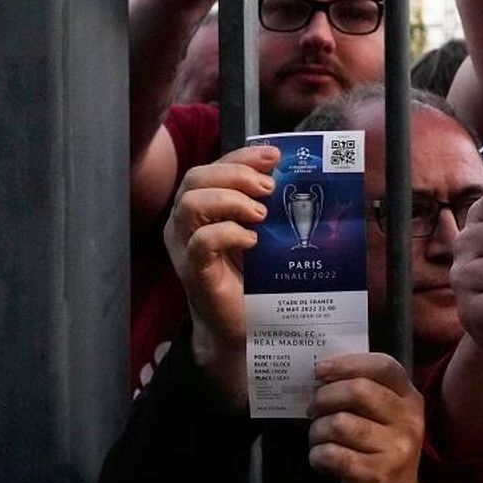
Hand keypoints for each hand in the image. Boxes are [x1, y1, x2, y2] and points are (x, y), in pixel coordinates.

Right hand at [164, 145, 278, 381]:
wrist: (246, 326)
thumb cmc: (256, 276)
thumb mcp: (266, 232)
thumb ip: (270, 205)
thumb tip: (297, 176)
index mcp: (204, 207)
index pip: (213, 167)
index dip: (242, 156)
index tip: (275, 156)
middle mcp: (186, 223)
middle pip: (196, 178)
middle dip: (236, 174)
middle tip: (269, 189)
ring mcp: (185, 247)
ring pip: (190, 203)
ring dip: (230, 201)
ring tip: (260, 215)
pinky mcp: (193, 272)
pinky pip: (200, 242)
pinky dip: (228, 234)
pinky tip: (252, 240)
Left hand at [309, 353, 425, 482]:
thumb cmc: (381, 455)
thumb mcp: (386, 421)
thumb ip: (365, 396)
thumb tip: (322, 376)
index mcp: (410, 401)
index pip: (384, 366)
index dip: (348, 363)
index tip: (320, 371)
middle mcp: (408, 422)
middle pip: (358, 391)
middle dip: (324, 398)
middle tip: (313, 410)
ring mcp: (394, 449)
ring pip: (339, 423)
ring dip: (316, 431)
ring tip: (318, 440)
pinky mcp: (374, 475)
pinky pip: (331, 454)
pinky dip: (317, 456)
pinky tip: (322, 461)